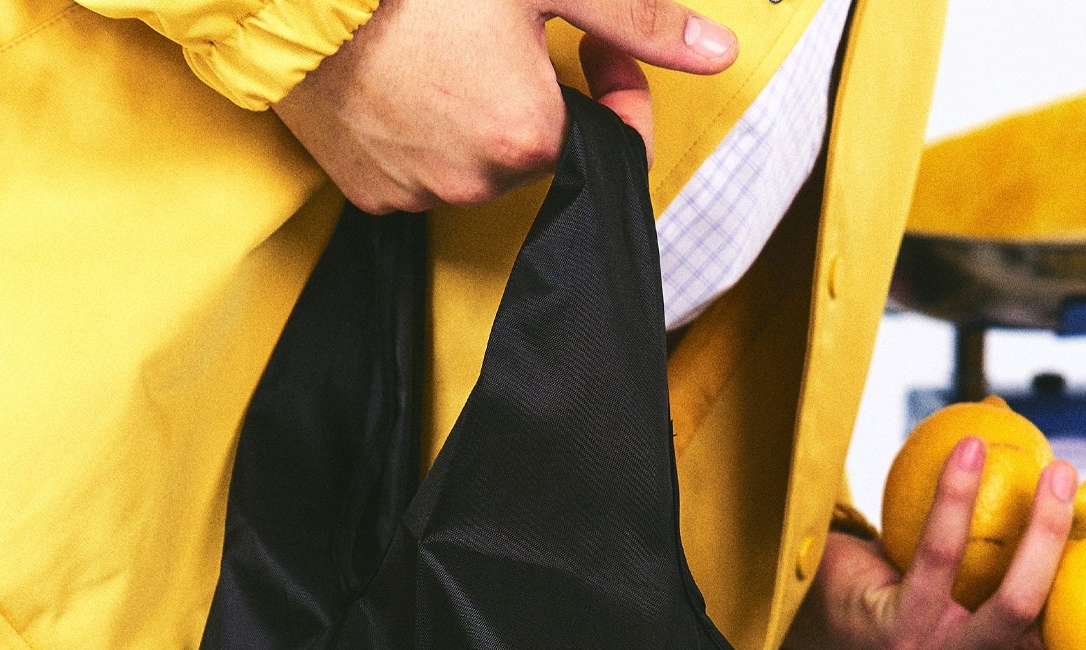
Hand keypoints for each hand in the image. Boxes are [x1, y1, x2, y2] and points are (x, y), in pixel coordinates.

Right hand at [275, 0, 738, 212]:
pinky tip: (406, 75)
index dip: (619, 83)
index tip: (605, 45)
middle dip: (541, 91)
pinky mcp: (366, 192)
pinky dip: (422, 127)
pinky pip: (416, 168)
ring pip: (475, 158)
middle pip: (537, 146)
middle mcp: (472, 185)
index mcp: (526, 141)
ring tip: (448, 45)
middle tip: (514, 26)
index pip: (605, 139)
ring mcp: (414, 195)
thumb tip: (719, 54)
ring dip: (480, 108)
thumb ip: (634, 18)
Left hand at [786, 441, 1085, 649]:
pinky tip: (974, 447)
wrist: (823, 603)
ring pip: (1012, 610)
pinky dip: (960, 497)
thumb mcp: (996, 594)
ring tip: (1063, 471)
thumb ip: (1068, 578)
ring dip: (1047, 535)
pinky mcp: (893, 626)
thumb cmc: (929, 592)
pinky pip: (939, 556)